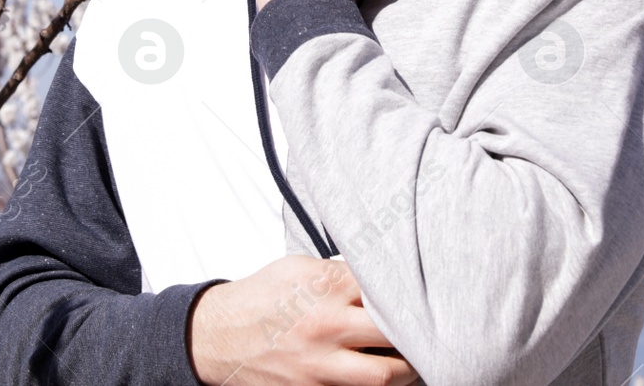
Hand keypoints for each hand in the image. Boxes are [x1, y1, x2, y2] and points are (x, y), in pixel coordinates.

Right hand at [188, 254, 417, 385]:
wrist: (216, 336)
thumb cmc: (259, 299)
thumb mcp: (297, 268)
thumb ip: (339, 272)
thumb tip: (377, 276)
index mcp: (325, 287)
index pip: (386, 286)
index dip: (407, 291)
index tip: (419, 295)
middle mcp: (326, 325)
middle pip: (394, 331)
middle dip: (416, 332)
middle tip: (427, 331)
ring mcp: (319, 364)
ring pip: (384, 375)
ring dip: (405, 370)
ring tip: (413, 361)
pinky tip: (382, 377)